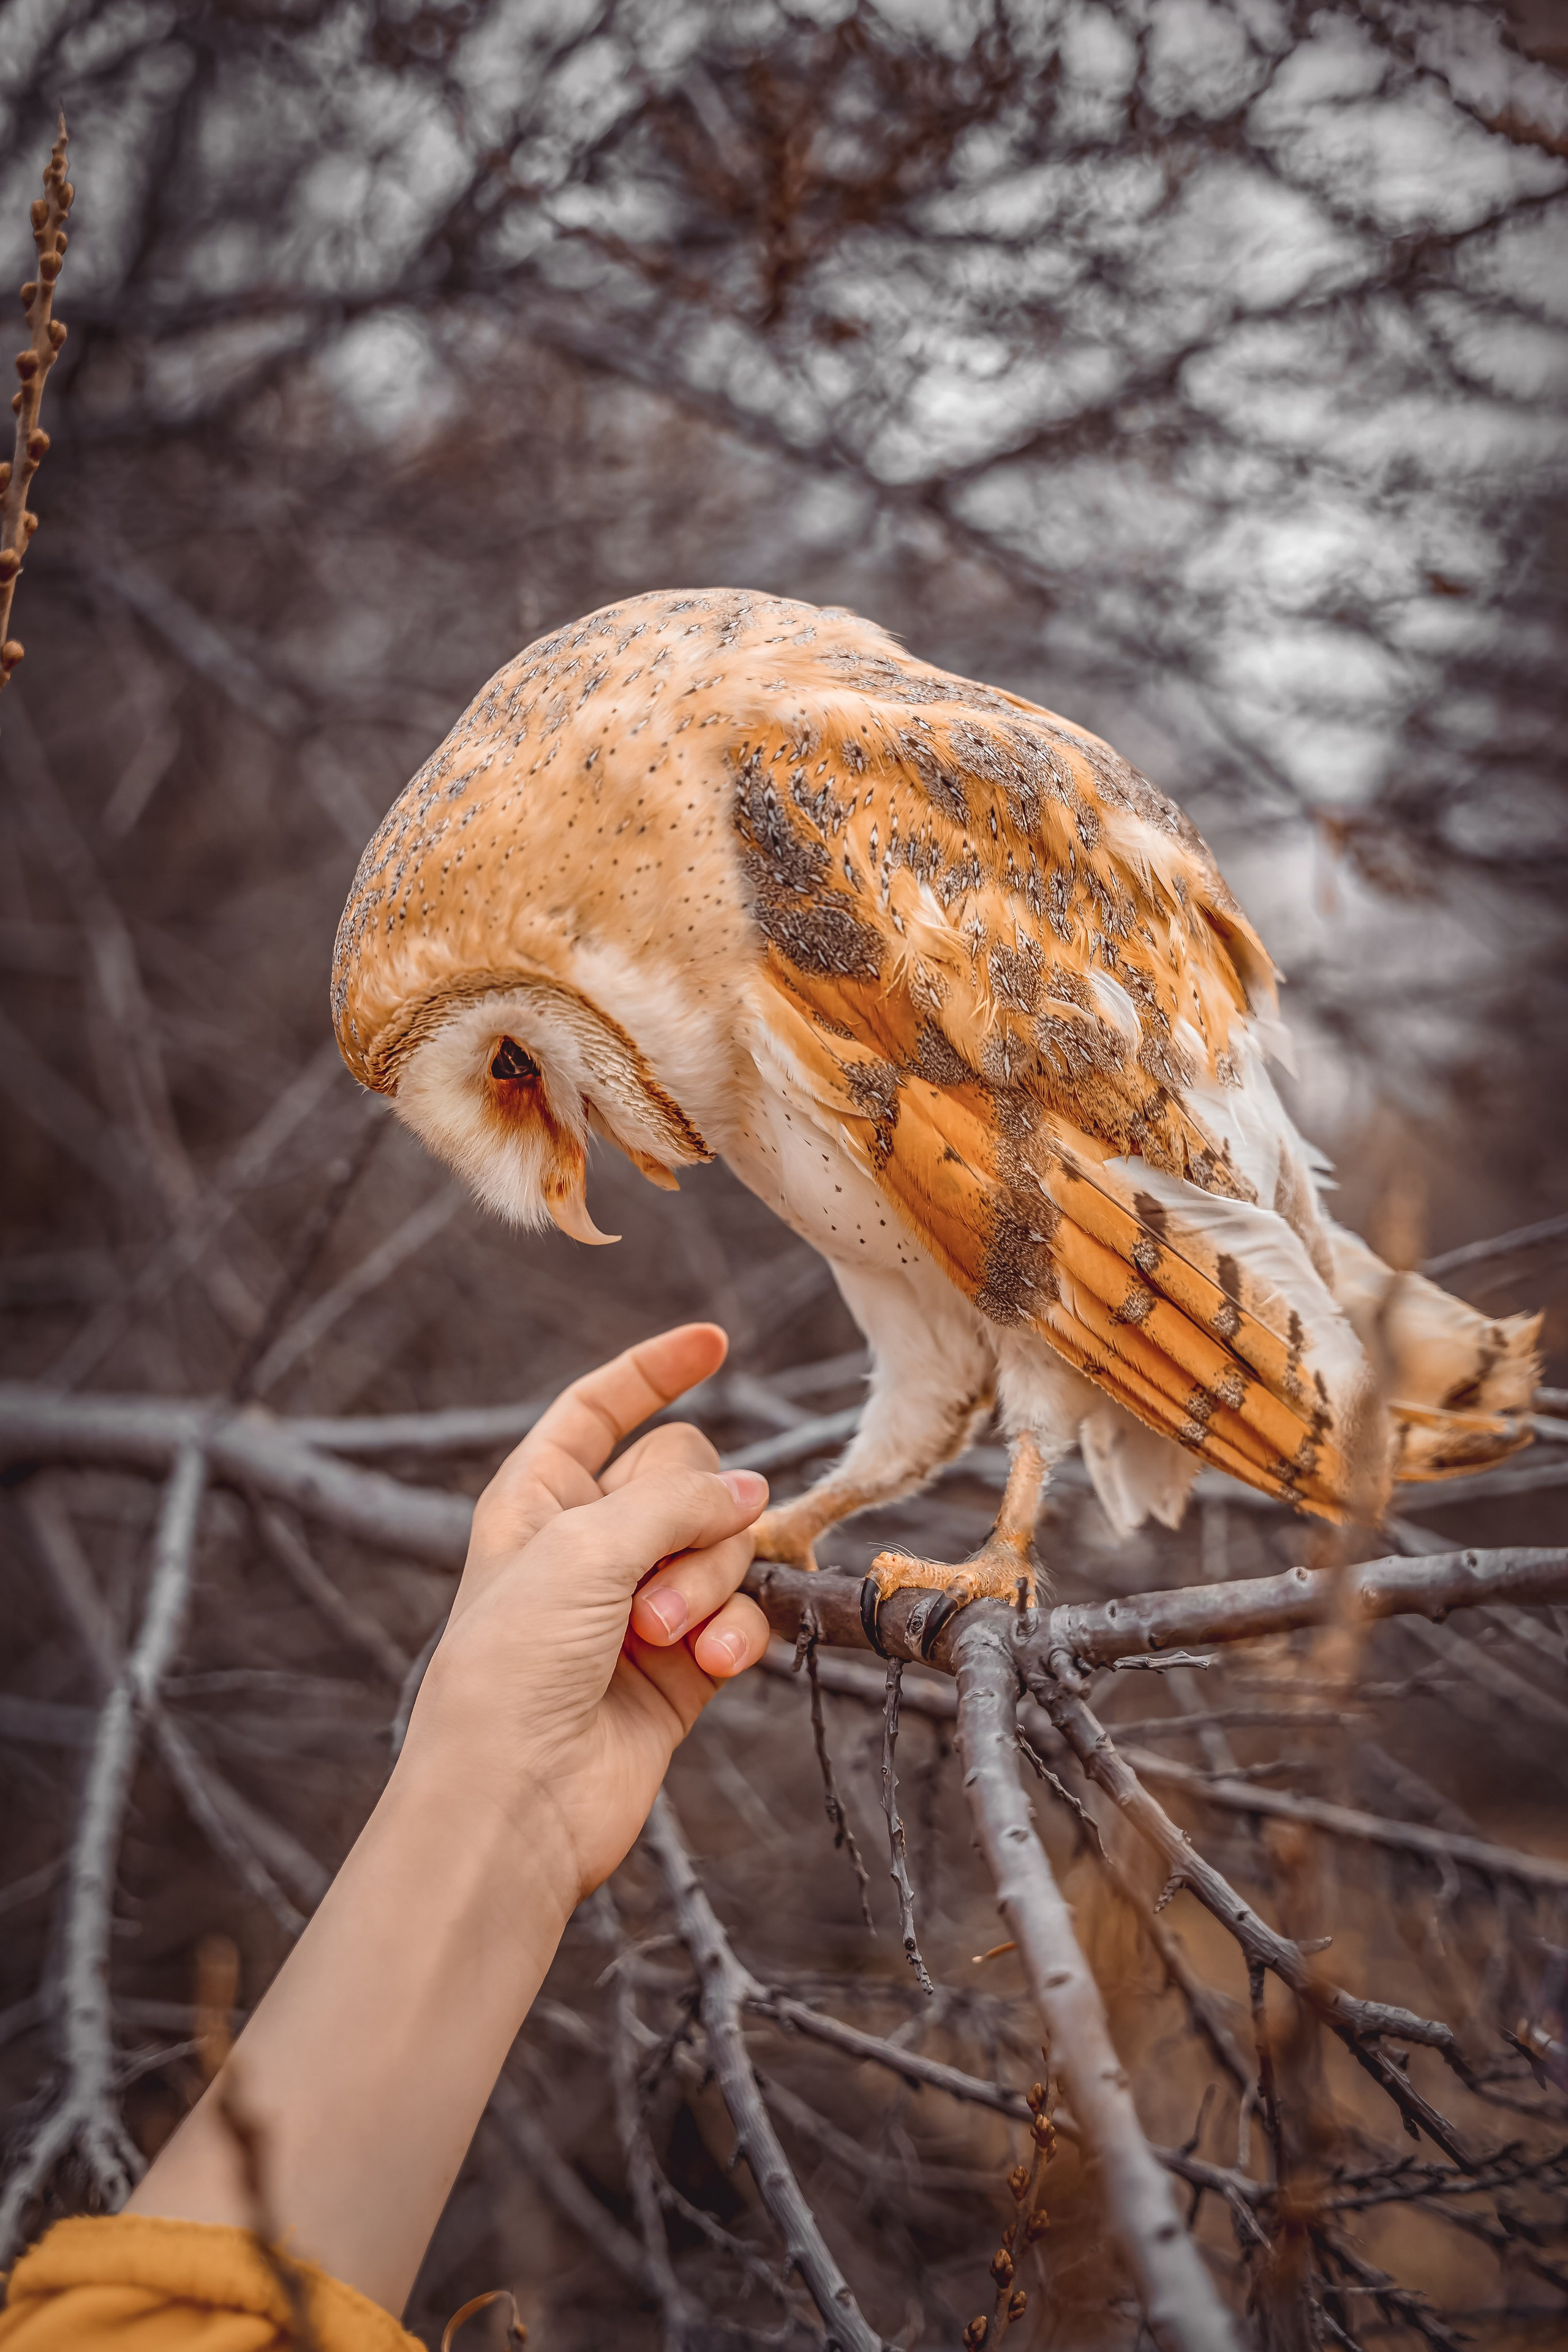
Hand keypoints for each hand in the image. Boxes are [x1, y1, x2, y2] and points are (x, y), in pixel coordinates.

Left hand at [400, 1321, 770, 1907]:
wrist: (514, 1801)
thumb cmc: (514, 1667)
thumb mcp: (582, 1549)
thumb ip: (675, 1501)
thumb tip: (751, 1491)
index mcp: (538, 1497)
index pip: (601, 1407)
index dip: (653, 1369)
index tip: (714, 1340)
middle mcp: (591, 1543)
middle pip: (685, 1474)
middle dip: (688, 1517)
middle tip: (649, 1587)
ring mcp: (641, 1603)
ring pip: (722, 1544)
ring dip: (707, 1583)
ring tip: (665, 1636)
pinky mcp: (685, 1665)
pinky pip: (739, 1614)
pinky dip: (733, 1633)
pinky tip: (709, 1664)